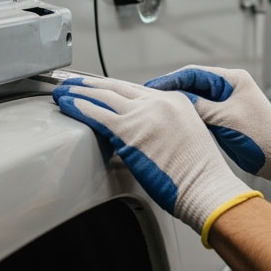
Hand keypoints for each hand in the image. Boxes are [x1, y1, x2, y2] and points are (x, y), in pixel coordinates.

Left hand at [53, 76, 260, 244]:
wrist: (207, 188)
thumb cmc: (199, 174)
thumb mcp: (187, 136)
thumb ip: (165, 126)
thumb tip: (143, 132)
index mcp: (175, 100)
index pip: (135, 89)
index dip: (112, 88)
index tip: (98, 87)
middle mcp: (158, 102)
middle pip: (116, 87)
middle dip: (91, 84)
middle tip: (74, 83)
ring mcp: (143, 115)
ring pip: (103, 96)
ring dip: (79, 92)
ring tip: (63, 91)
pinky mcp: (130, 132)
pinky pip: (97, 114)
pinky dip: (78, 107)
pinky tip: (67, 105)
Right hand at [144, 66, 270, 196]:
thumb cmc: (261, 137)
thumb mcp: (226, 119)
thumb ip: (200, 107)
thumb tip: (174, 101)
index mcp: (234, 79)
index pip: (195, 74)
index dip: (171, 80)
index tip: (152, 88)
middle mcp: (229, 87)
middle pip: (193, 84)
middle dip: (171, 91)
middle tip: (148, 98)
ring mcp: (226, 103)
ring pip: (195, 99)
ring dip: (178, 104)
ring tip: (155, 109)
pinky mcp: (224, 118)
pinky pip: (200, 113)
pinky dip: (187, 116)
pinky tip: (171, 121)